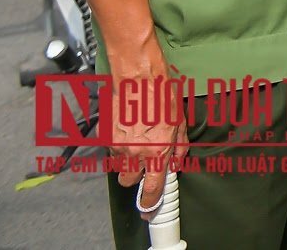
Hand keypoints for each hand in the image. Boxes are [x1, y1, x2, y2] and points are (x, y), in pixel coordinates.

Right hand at [108, 48, 185, 219]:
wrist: (138, 77)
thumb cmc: (163, 95)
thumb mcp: (180, 122)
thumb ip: (179, 148)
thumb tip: (176, 165)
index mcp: (157, 151)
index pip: (151, 188)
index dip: (149, 203)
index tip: (148, 209)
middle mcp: (136, 152)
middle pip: (128, 182)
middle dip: (135, 176)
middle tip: (144, 162)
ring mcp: (118, 145)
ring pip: (118, 166)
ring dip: (126, 161)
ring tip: (137, 141)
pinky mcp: (107, 136)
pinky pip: (111, 151)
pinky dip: (119, 146)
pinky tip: (129, 130)